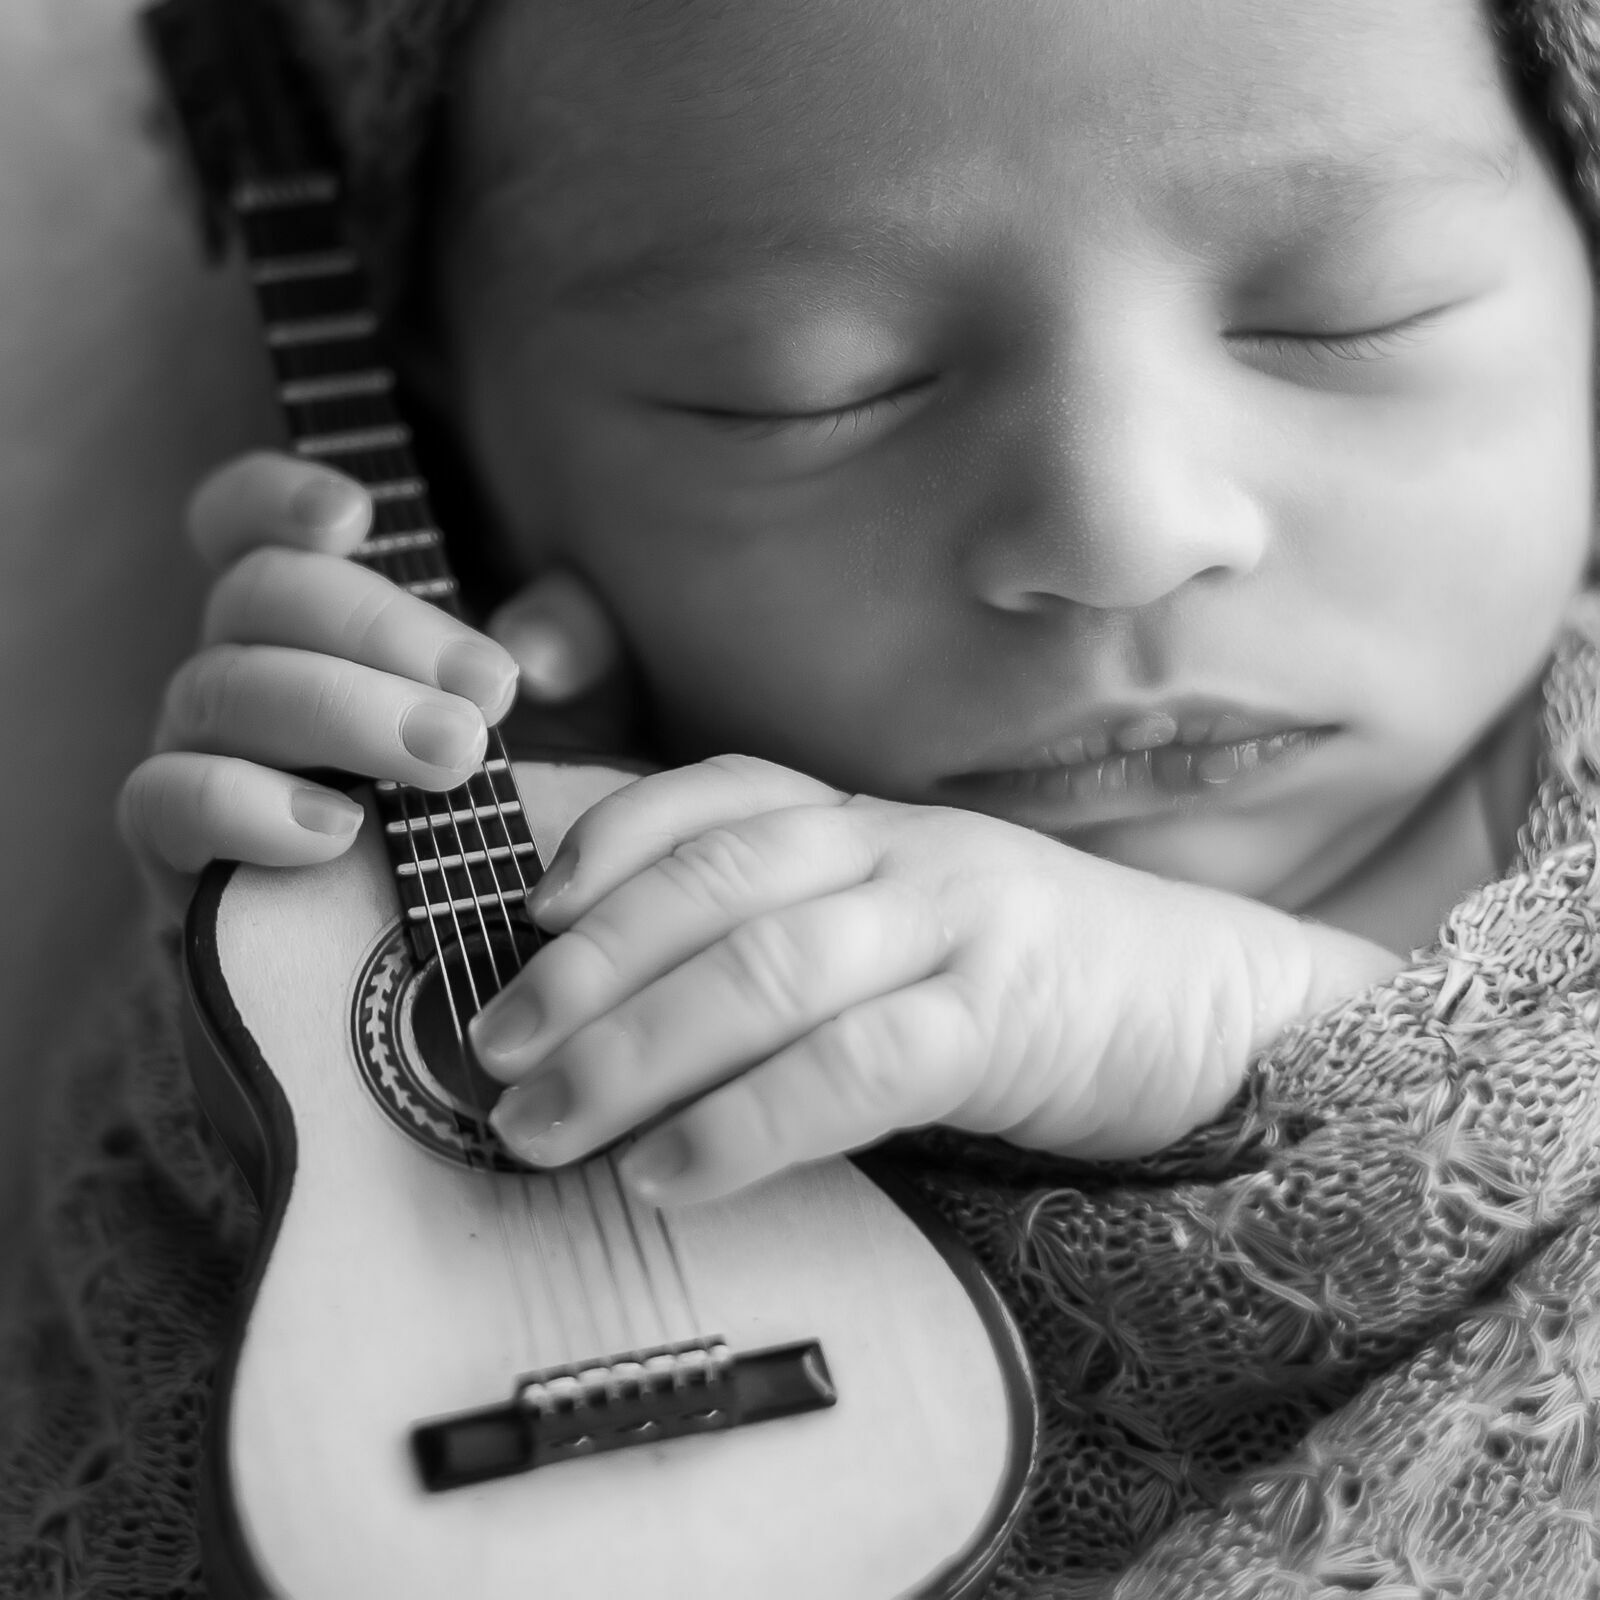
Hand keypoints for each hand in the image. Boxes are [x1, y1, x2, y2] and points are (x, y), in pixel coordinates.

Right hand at [118, 452, 625, 916]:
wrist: (443, 965)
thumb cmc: (498, 815)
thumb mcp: (578, 721)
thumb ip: (578, 654)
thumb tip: (544, 648)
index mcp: (310, 626)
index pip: (249, 527)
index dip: (275, 498)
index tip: (354, 516)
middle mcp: (241, 674)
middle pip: (257, 596)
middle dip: (378, 629)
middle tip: (487, 695)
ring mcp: (199, 756)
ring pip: (222, 690)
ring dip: (339, 712)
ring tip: (448, 757)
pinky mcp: (177, 856)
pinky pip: (166, 804)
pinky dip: (246, 808)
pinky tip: (337, 831)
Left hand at [471, 754, 1401, 1203]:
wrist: (1211, 1008)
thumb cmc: (1028, 980)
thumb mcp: (908, 927)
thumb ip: (793, 937)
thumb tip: (629, 997)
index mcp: (872, 824)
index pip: (724, 794)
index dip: (614, 838)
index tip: (525, 907)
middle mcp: (904, 851)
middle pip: (719, 886)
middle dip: (591, 968)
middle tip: (494, 1051)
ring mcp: (959, 923)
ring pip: (770, 968)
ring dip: (637, 1052)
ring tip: (544, 1127)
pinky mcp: (1007, 1018)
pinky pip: (857, 1064)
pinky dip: (748, 1121)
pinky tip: (670, 1175)